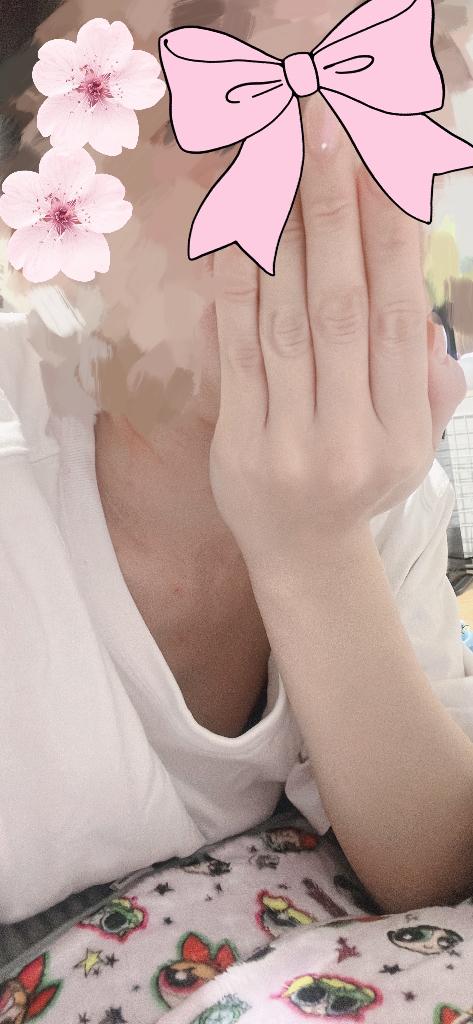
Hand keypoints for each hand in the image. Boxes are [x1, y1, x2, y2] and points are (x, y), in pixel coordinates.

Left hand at [205, 98, 466, 574]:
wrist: (303, 554)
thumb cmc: (362, 481)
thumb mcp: (415, 445)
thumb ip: (429, 385)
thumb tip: (427, 321)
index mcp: (405, 426)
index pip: (400, 313)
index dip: (391, 233)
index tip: (382, 160)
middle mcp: (354, 434)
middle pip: (343, 305)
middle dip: (335, 210)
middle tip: (324, 127)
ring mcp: (292, 443)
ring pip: (286, 320)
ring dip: (280, 231)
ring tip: (275, 157)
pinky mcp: (239, 444)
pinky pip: (236, 352)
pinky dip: (235, 285)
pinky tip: (234, 228)